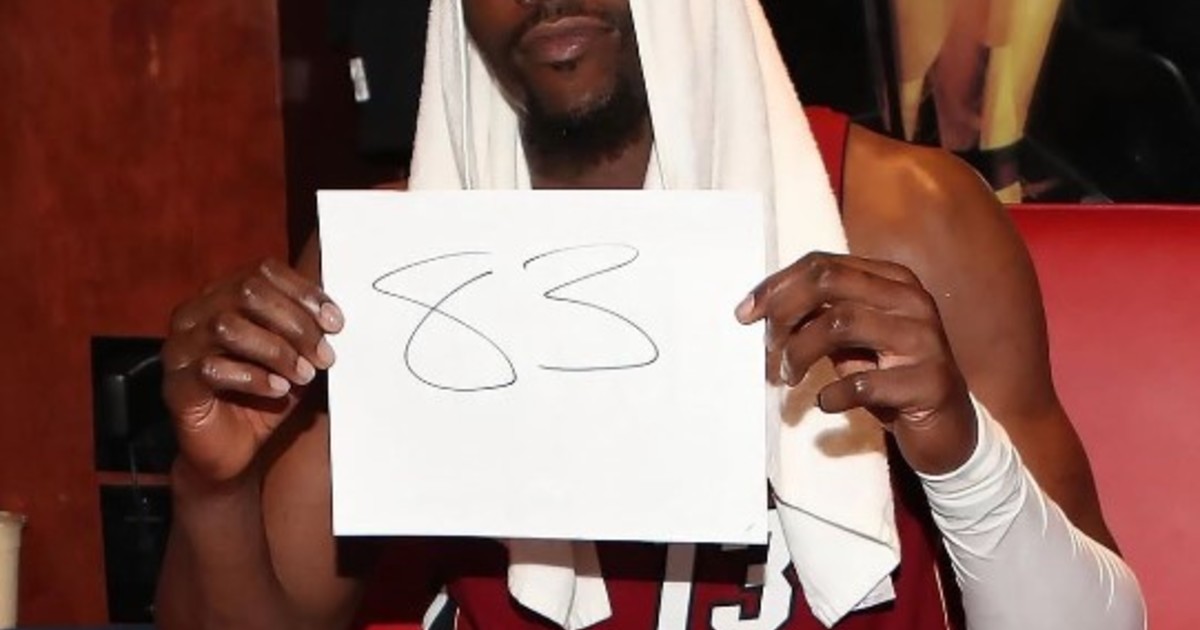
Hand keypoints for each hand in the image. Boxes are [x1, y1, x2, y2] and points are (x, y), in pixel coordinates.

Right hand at [161, 258, 342, 483]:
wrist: (230, 451)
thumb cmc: (262, 396)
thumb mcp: (294, 358)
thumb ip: (306, 333)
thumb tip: (331, 319)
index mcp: (222, 297)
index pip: (262, 271)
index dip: (303, 292)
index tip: (335, 323)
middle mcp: (195, 315)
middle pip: (247, 293)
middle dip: (295, 323)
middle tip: (323, 355)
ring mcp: (180, 349)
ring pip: (227, 327)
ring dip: (276, 351)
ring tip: (303, 375)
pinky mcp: (176, 385)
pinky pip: (212, 369)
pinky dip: (254, 378)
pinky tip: (278, 390)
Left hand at [735, 252, 976, 473]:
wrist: (948, 428)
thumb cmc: (889, 377)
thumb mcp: (852, 341)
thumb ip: (818, 317)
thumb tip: (762, 309)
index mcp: (893, 280)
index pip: (823, 264)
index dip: (777, 286)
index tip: (745, 314)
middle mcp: (911, 301)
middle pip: (828, 282)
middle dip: (785, 312)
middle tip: (768, 347)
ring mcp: (924, 340)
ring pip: (840, 323)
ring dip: (800, 352)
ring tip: (788, 376)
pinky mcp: (929, 383)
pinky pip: (863, 383)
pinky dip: (832, 394)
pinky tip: (825, 403)